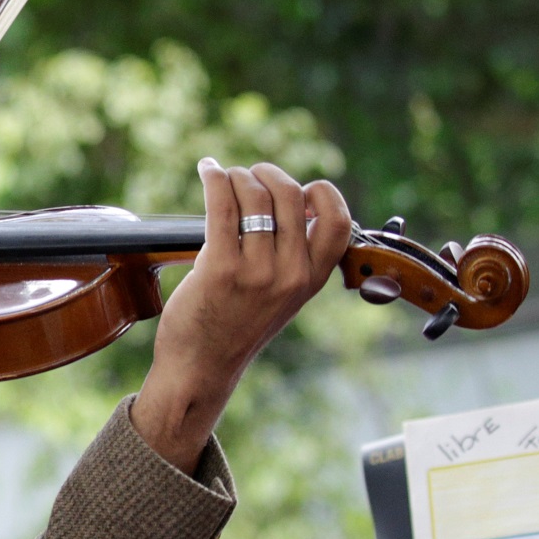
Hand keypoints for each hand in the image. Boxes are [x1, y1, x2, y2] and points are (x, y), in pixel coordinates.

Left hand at [131, 158, 352, 470]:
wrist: (201, 367)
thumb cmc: (234, 327)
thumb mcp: (280, 297)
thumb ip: (289, 258)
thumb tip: (282, 203)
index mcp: (312, 280)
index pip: (337, 221)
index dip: (321, 193)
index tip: (298, 188)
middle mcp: (291, 274)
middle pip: (290, 196)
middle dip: (268, 174)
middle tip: (249, 174)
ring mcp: (257, 272)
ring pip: (254, 196)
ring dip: (237, 176)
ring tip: (224, 177)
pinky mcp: (220, 268)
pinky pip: (221, 205)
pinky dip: (214, 179)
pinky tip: (208, 170)